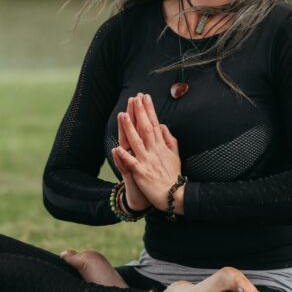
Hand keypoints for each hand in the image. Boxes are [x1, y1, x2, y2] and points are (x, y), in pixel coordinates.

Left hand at [115, 94, 181, 212]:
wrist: (174, 194)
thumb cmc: (173, 174)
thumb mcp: (175, 153)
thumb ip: (169, 138)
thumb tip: (162, 125)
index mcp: (161, 145)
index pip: (154, 123)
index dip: (149, 110)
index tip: (145, 97)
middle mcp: (154, 150)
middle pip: (146, 128)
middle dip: (140, 112)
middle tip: (135, 98)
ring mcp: (147, 161)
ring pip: (136, 142)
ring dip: (129, 128)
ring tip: (123, 115)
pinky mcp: (141, 173)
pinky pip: (131, 163)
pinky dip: (124, 156)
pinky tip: (117, 148)